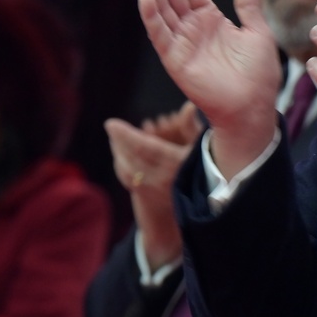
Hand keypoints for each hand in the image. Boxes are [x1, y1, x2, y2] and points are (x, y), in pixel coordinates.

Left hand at [105, 101, 203, 270]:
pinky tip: (120, 154)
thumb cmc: (205, 173)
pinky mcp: (146, 197)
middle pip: (133, 155)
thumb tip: (187, 106)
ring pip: (126, 166)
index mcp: (180, 164)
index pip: (145, 148)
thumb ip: (193, 127)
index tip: (111, 124)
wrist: (199, 210)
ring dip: (118, 150)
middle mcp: (165, 178)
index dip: (126, 135)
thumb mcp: (203, 149)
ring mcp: (154, 189)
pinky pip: (126, 177)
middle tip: (112, 127)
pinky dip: (120, 163)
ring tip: (115, 138)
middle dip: (120, 139)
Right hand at [137, 0, 282, 175]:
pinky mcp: (175, 61)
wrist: (253, 106)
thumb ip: (250, 8)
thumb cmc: (259, 75)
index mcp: (211, 20)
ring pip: (162, 11)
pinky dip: (151, 17)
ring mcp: (182, 44)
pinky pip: (160, 36)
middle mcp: (193, 30)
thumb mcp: (259, 35)